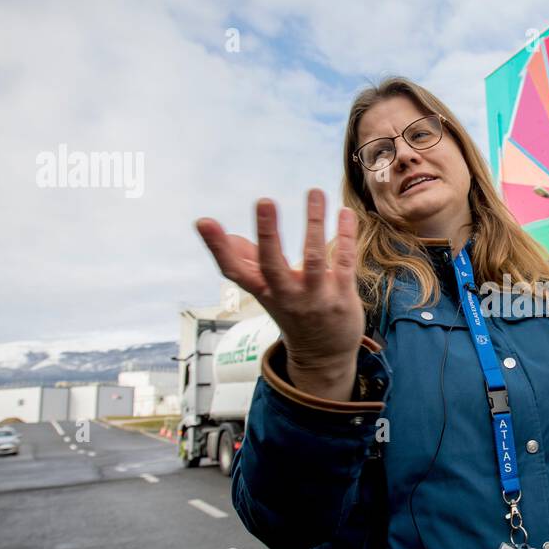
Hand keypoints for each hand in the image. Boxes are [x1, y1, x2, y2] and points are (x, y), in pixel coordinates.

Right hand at [195, 188, 364, 396]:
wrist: (322, 356)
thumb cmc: (292, 313)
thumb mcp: (266, 292)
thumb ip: (249, 263)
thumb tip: (226, 236)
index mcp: (263, 291)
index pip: (233, 270)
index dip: (217, 247)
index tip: (204, 222)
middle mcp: (286, 295)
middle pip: (272, 264)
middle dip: (268, 232)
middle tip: (263, 200)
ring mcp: (315, 298)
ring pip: (314, 259)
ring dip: (314, 224)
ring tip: (314, 192)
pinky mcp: (342, 298)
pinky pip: (344, 263)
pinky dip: (345, 237)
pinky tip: (344, 212)